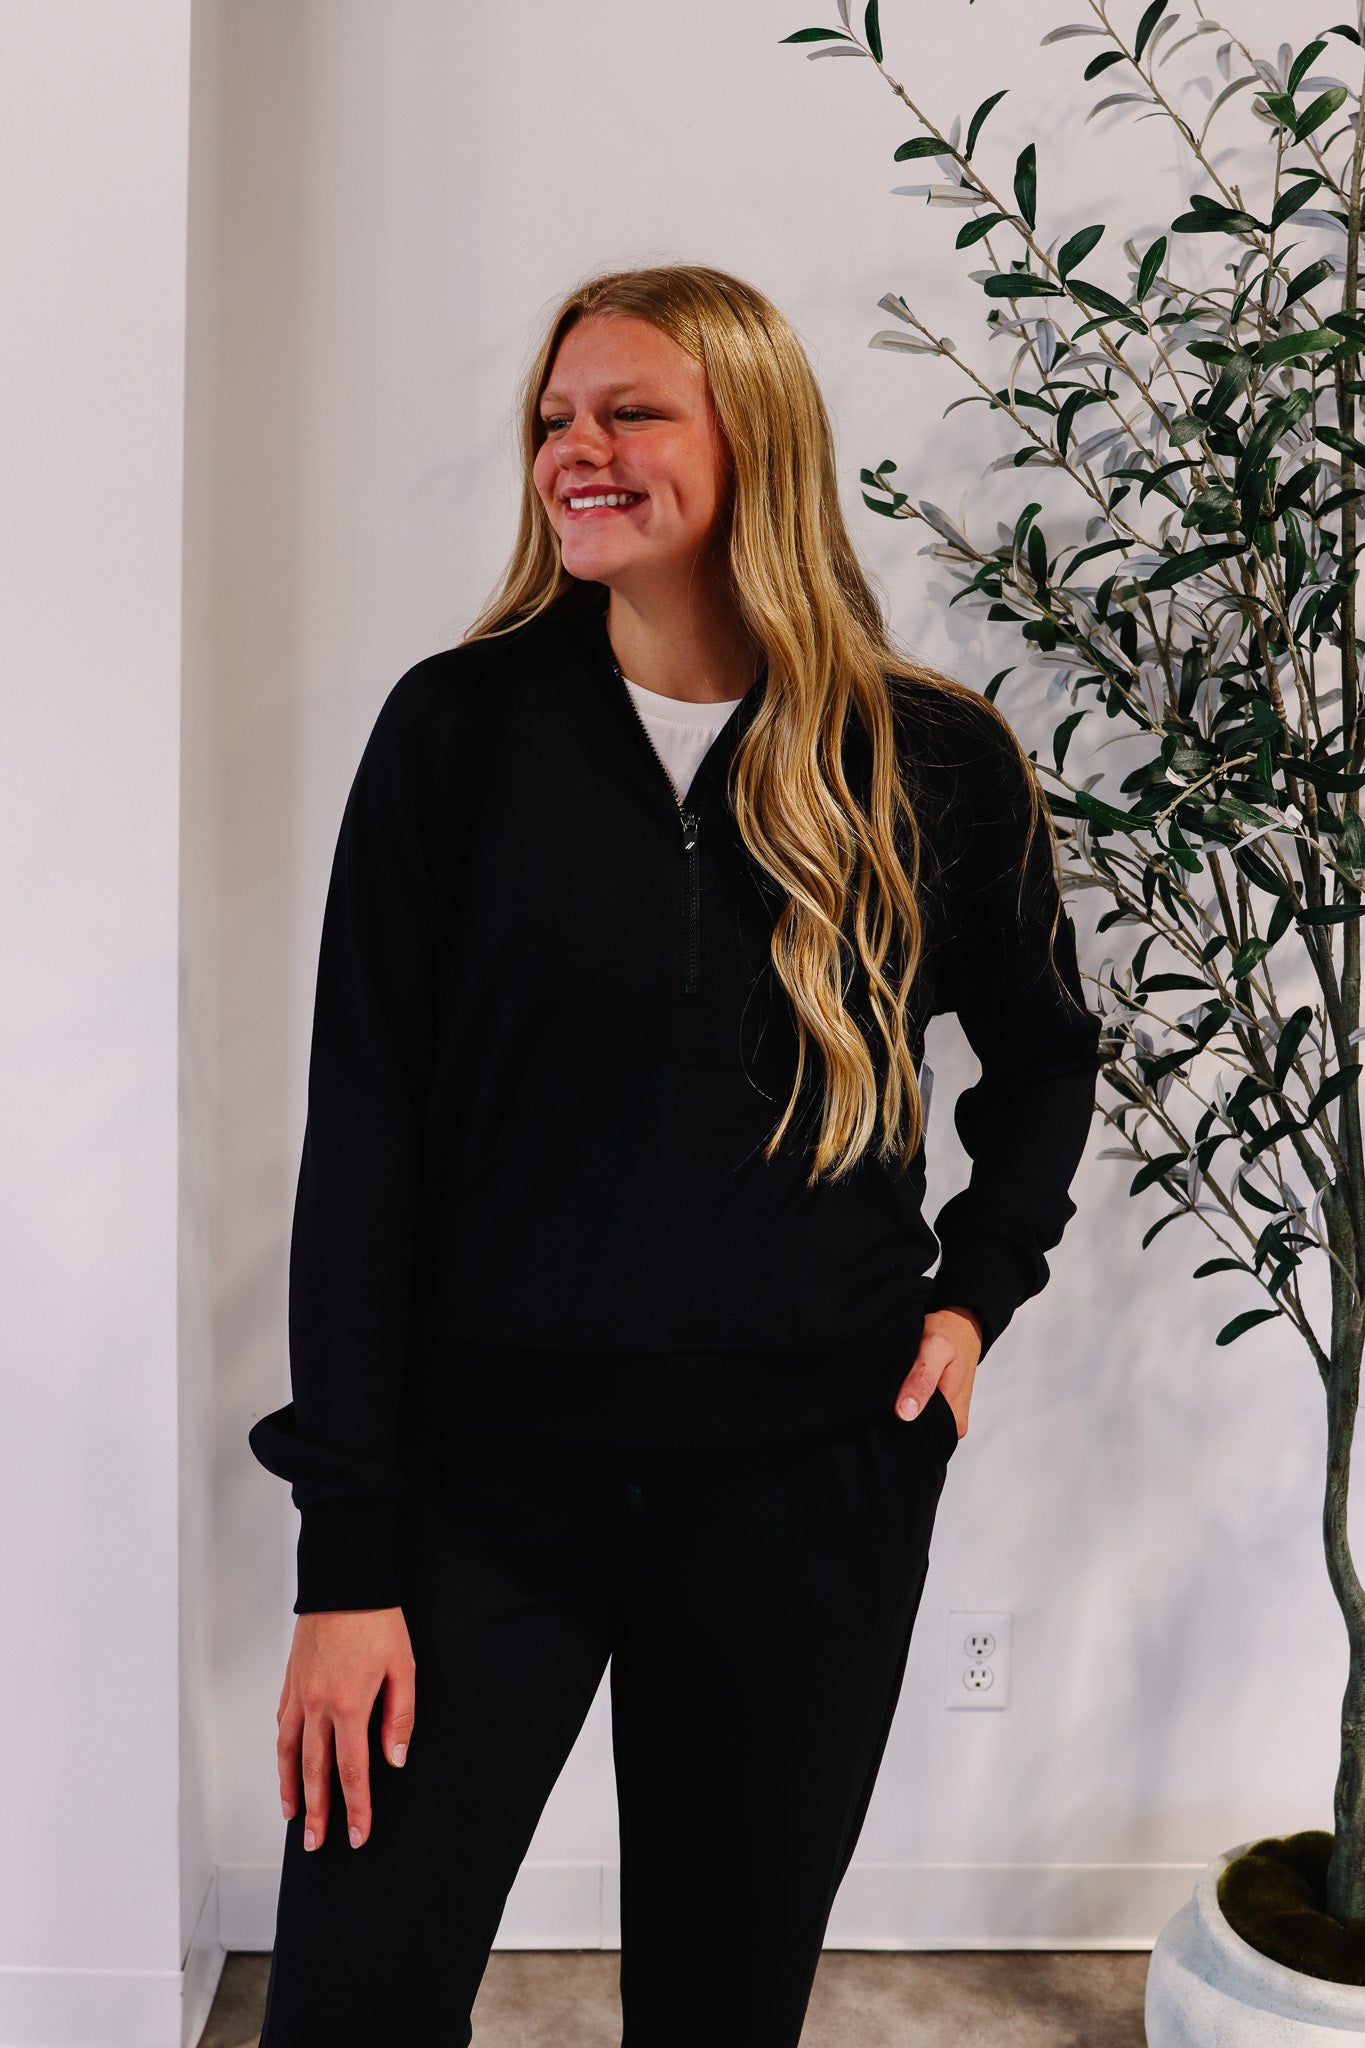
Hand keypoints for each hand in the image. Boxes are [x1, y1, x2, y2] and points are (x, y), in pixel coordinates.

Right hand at [276, 1607, 414, 1850]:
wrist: (345, 1581)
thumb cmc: (378, 1621)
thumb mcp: (403, 1667)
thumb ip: (399, 1716)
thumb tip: (394, 1760)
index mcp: (349, 1706)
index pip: (352, 1772)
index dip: (355, 1809)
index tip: (356, 1836)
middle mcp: (318, 1706)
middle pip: (314, 1772)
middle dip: (317, 1812)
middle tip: (316, 1844)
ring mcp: (299, 1693)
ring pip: (288, 1752)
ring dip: (290, 1787)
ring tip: (293, 1815)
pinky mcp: (291, 1679)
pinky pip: (282, 1724)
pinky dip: (282, 1749)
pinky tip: (286, 1762)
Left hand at [894, 1305, 983, 1439]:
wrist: (960, 1326)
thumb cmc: (949, 1335)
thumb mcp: (935, 1349)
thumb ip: (922, 1379)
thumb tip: (906, 1413)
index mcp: (955, 1420)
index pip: (916, 1437)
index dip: (895, 1423)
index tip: (885, 1403)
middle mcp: (952, 1425)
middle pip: (914, 1432)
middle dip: (896, 1415)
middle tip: (890, 1388)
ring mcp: (944, 1418)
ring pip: (912, 1422)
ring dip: (900, 1406)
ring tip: (897, 1385)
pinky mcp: (938, 1409)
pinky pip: (915, 1413)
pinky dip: (904, 1401)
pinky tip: (901, 1387)